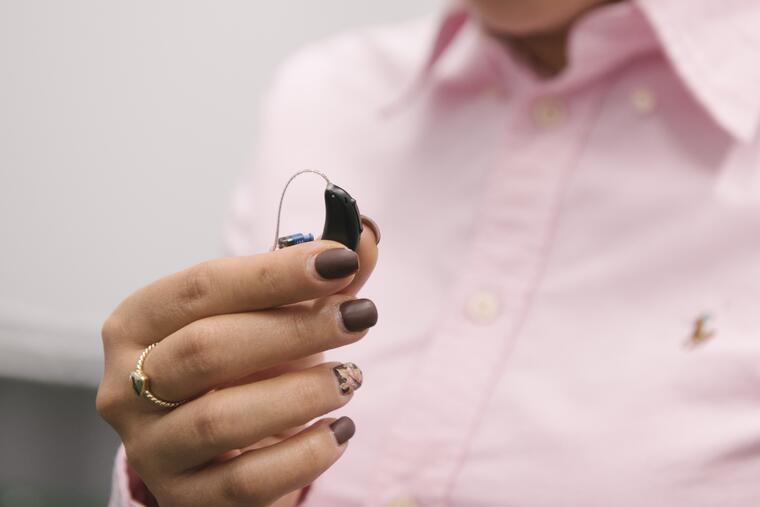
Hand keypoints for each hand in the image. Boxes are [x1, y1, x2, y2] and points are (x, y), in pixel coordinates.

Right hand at [96, 223, 378, 506]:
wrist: (224, 447)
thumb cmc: (246, 366)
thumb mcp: (275, 316)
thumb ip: (316, 280)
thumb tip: (365, 237)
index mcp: (140, 323)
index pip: (202, 287)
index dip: (274, 272)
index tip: (341, 260)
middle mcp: (127, 386)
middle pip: (206, 349)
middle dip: (294, 329)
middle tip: (359, 316)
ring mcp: (151, 449)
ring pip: (221, 420)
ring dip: (301, 393)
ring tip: (349, 377)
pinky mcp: (185, 499)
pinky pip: (246, 482)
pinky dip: (305, 453)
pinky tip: (339, 430)